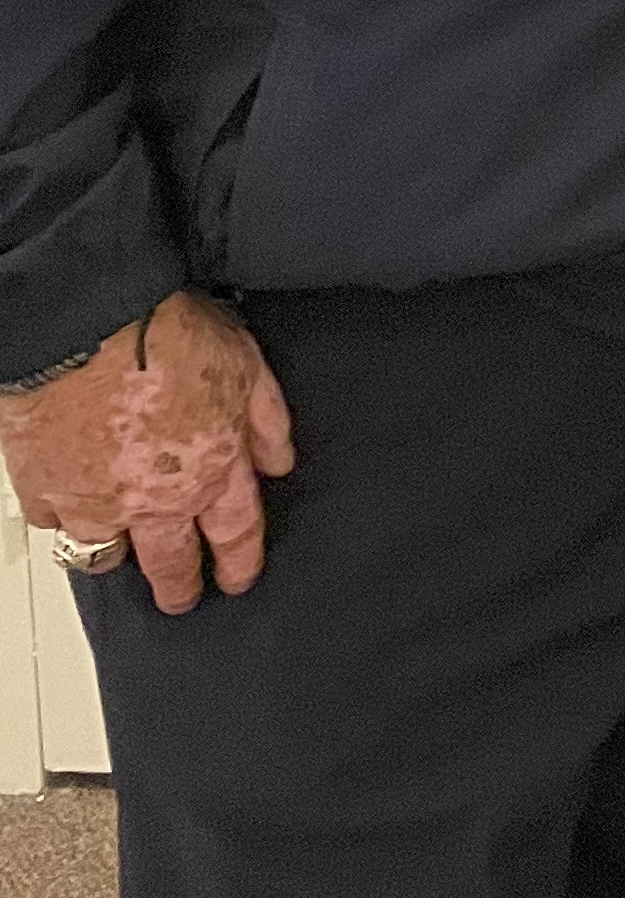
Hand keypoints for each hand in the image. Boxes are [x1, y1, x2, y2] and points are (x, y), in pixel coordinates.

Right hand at [0, 293, 296, 611]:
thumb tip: (279, 462)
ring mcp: (93, 501)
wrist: (86, 326)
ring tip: (124, 554)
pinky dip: (63, 516)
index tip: (238, 580)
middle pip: (169, 562)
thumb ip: (267, 422)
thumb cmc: (166, 335)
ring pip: (104, 553)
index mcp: (211, 471)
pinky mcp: (43, 489)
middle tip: (181, 599)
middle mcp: (153, 501)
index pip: (235, 534)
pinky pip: (53, 520)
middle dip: (179, 586)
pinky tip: (71, 507)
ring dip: (118, 555)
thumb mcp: (248, 367)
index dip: (240, 562)